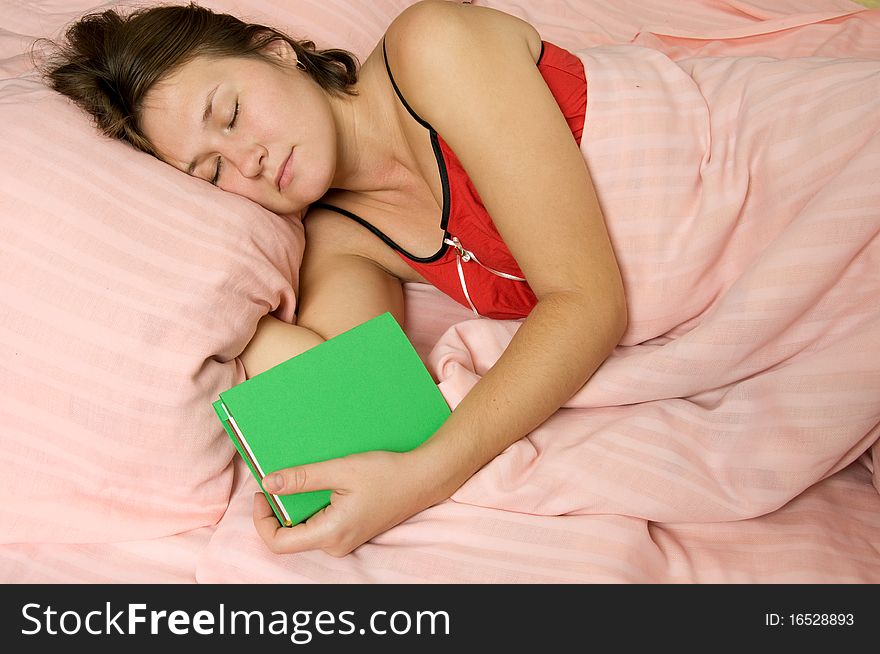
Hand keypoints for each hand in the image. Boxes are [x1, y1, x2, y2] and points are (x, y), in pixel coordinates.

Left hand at [253, 449, 444, 556]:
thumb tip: (269, 483)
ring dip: (296, 506)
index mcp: (331, 533)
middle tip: (279, 480)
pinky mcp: (350, 533)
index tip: (262, 493)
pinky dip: (312, 506)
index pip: (279, 542)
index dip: (262, 520)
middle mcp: (335, 544)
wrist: (422, 479)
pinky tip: (322, 484)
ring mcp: (343, 541)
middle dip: (278, 510)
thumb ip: (302, 478)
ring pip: (304, 529)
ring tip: (303, 478)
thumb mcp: (341, 470)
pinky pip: (320, 524)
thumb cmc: (386, 474)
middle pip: (289, 536)